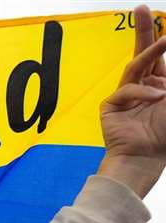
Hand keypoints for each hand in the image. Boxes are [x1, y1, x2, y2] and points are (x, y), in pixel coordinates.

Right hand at [99, 5, 165, 197]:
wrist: (144, 160)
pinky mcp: (110, 106)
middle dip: (144, 31)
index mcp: (158, 86)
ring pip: (135, 67)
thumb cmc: (164, 136)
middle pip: (141, 53)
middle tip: (142, 8)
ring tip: (165, 40)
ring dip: (151, 52)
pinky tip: (158, 97)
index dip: (160, 40)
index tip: (165, 22)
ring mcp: (124, 96)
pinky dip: (144, 91)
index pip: (158, 57)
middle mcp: (141, 88)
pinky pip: (126, 90)